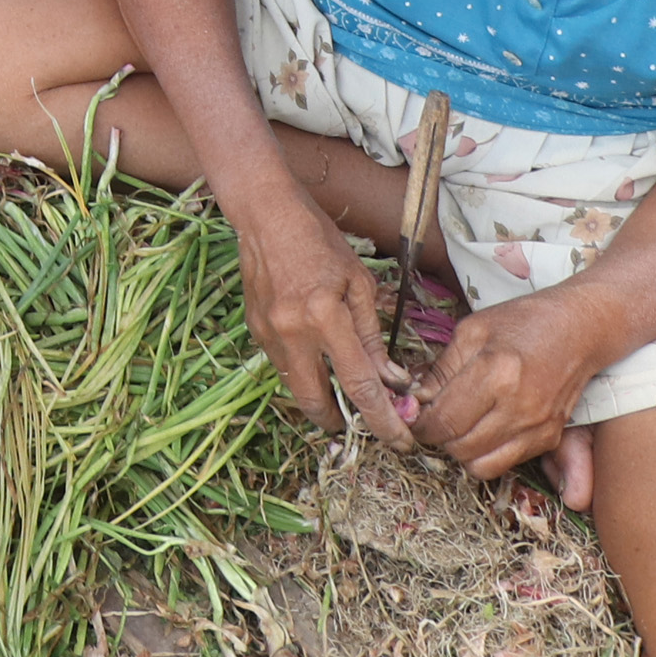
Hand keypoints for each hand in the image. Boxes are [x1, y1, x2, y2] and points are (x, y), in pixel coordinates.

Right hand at [230, 185, 412, 448]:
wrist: (265, 215)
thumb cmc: (319, 241)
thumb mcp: (358, 282)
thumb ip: (372, 336)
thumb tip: (391, 380)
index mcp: (325, 316)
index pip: (359, 384)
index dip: (382, 420)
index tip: (401, 441)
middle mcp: (292, 332)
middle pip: (317, 403)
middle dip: (341, 422)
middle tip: (362, 421)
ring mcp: (268, 335)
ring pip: (296, 389)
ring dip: (321, 397)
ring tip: (340, 387)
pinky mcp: (254, 332)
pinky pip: (283, 366)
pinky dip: (303, 370)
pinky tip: (315, 354)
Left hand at [413, 282, 626, 484]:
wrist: (580, 329)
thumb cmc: (524, 322)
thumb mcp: (472, 330)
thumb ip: (441, 369)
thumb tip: (415, 401)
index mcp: (495, 372)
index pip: (444, 420)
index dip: (421, 424)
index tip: (415, 416)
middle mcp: (518, 406)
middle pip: (459, 447)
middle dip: (439, 437)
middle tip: (437, 418)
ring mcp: (537, 427)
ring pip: (480, 465)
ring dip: (462, 450)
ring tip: (460, 426)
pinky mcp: (549, 438)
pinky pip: (505, 464)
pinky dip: (487, 454)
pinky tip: (484, 429)